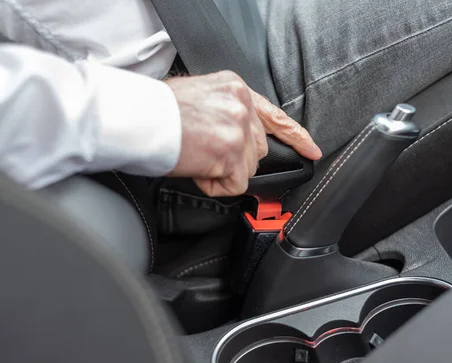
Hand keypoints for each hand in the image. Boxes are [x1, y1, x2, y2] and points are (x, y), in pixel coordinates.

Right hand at [167, 71, 320, 196]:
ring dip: (223, 171)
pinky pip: (234, 184)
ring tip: (195, 157)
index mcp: (236, 89)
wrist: (139, 117)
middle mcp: (242, 106)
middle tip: (205, 152)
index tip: (312, 150)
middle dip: (236, 158)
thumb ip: (226, 110)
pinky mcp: (231, 153)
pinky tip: (197, 169)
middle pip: (257, 149)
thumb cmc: (158, 109)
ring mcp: (238, 129)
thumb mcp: (200, 94)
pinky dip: (215, 185)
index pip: (274, 115)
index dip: (295, 136)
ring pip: (247, 168)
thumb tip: (233, 135)